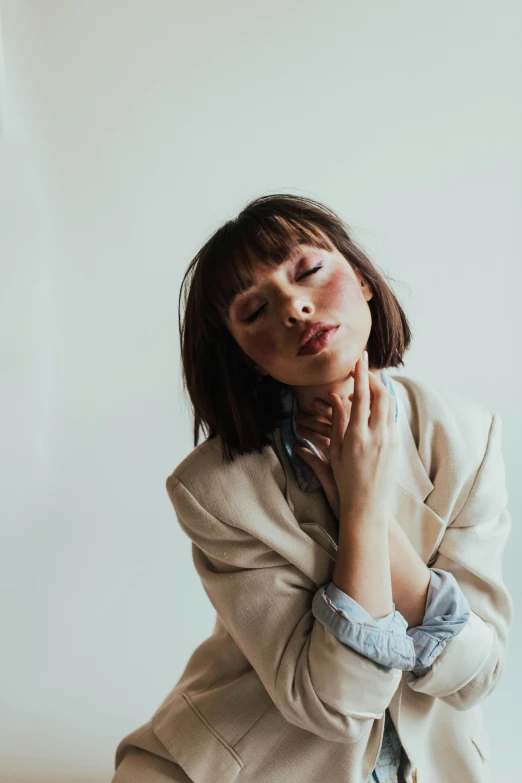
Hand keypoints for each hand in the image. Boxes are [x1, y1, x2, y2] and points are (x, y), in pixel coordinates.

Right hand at [294, 355, 396, 523]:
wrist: (368, 506)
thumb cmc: (345, 480)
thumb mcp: (335, 451)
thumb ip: (337, 422)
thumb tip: (336, 396)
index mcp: (357, 435)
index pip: (361, 396)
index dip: (361, 374)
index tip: (361, 357)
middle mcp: (377, 435)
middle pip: (381, 395)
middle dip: (373, 378)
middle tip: (364, 371)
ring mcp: (390, 440)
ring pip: (391, 404)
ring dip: (381, 390)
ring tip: (369, 385)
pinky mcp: (397, 445)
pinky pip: (393, 417)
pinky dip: (385, 406)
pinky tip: (376, 406)